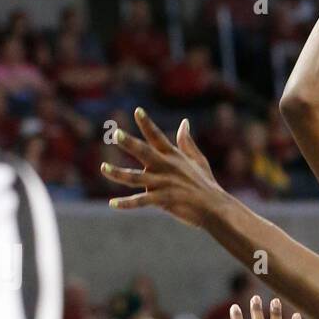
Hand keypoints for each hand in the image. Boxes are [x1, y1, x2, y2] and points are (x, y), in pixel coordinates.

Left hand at [102, 109, 222, 227]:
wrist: (215, 207)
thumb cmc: (206, 184)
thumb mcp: (198, 160)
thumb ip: (187, 142)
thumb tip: (184, 122)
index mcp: (173, 156)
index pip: (157, 137)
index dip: (147, 123)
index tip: (137, 111)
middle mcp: (166, 167)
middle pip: (144, 152)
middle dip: (129, 143)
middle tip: (116, 133)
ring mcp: (164, 184)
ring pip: (136, 177)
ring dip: (119, 173)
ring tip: (104, 168)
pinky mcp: (164, 200)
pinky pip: (141, 201)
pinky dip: (127, 203)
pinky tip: (113, 203)